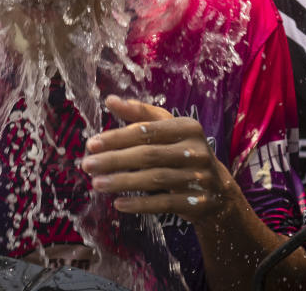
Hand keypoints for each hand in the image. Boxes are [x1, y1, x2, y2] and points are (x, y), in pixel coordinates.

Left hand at [81, 96, 242, 224]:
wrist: (219, 190)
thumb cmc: (183, 152)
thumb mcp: (169, 129)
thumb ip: (140, 114)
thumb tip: (110, 100)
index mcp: (188, 127)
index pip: (147, 130)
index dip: (117, 136)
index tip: (91, 143)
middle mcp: (196, 151)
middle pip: (148, 155)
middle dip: (114, 159)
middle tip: (87, 164)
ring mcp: (199, 178)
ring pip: (155, 179)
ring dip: (122, 181)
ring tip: (96, 183)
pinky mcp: (198, 202)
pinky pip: (164, 204)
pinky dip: (140, 204)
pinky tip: (118, 204)